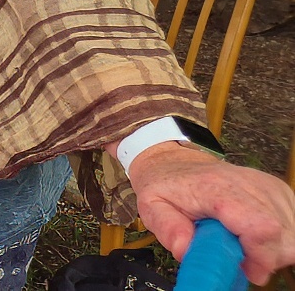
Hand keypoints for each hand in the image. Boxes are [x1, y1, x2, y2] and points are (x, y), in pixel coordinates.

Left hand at [130, 142, 294, 282]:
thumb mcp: (152, 207)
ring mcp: (268, 187)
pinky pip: (291, 225)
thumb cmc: (166, 185)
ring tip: (240, 241)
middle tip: (239, 256)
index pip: (261, 226)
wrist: (175, 164)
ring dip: (270, 248)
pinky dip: (275, 238)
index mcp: (218, 187)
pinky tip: (251, 234)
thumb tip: (184, 251)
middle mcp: (250, 184)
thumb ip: (169, 230)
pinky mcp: (278, 192)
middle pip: (283, 234)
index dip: (261, 256)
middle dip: (265, 257)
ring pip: (291, 233)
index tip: (247, 269)